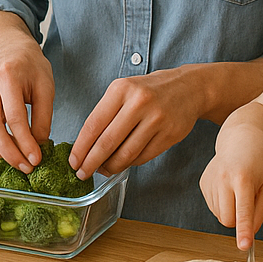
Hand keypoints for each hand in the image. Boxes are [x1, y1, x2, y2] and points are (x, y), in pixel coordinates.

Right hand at [0, 43, 53, 173]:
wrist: (12, 53)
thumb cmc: (31, 69)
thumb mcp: (46, 88)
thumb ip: (43, 117)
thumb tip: (38, 146)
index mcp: (8, 77)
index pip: (14, 117)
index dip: (25, 142)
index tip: (36, 159)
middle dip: (10, 153)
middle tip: (27, 167)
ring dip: (1, 153)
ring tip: (20, 161)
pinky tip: (8, 151)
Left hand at [69, 67, 203, 178]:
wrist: (188, 88)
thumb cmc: (148, 91)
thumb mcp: (123, 91)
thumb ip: (105, 114)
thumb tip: (86, 148)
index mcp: (121, 90)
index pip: (93, 124)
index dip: (81, 147)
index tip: (73, 161)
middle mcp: (138, 103)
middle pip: (107, 142)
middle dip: (91, 162)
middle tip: (82, 173)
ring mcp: (156, 120)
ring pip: (126, 154)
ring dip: (110, 167)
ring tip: (102, 170)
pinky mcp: (169, 135)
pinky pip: (143, 157)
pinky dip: (129, 163)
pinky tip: (122, 163)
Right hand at [199, 136, 262, 249]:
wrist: (242, 139)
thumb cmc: (261, 164)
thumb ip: (260, 213)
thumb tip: (249, 234)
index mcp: (243, 179)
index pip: (243, 211)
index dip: (244, 230)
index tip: (244, 246)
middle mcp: (222, 179)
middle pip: (228, 220)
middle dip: (239, 220)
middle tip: (249, 201)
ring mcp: (209, 181)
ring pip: (219, 215)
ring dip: (231, 210)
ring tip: (238, 189)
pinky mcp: (203, 183)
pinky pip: (213, 207)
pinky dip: (222, 203)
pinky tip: (228, 186)